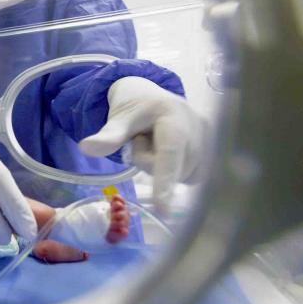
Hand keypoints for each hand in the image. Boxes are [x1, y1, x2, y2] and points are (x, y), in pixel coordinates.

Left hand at [78, 76, 204, 214]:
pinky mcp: (217, 149)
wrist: (152, 94)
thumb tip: (85, 148)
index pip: (169, 154)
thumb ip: (108, 136)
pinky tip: (172, 153)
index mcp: (174, 115)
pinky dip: (179, 170)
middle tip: (143, 139)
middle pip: (174, 170)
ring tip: (159, 143)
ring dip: (166, 168)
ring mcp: (212, 138)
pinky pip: (195, 176)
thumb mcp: (118, 118)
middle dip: (151, 163)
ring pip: (185, 177)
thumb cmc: (134, 106)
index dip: (165, 182)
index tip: (163, 209)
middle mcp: (200, 126)